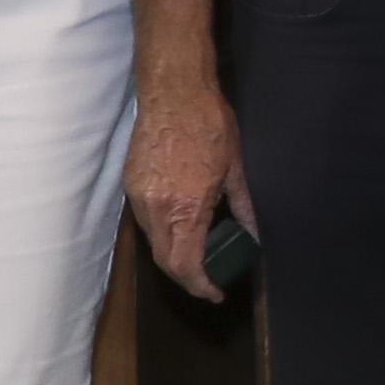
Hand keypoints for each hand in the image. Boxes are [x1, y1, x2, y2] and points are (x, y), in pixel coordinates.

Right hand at [134, 73, 254, 301]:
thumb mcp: (236, 169)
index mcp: (186, 207)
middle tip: (208, 281)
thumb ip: (243, 208)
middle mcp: (157, 208)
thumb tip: (254, 234)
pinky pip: (146, 221)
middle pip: (165, 261)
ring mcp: (139, 196)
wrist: (174, 93)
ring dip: (174, 256)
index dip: (200, 286)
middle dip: (186, 278)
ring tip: (198, 255)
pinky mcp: (131, 184)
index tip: (216, 292)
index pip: (186, 265)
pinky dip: (163, 232)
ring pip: (154, 242)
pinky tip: (181, 227)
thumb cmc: (210, 125)